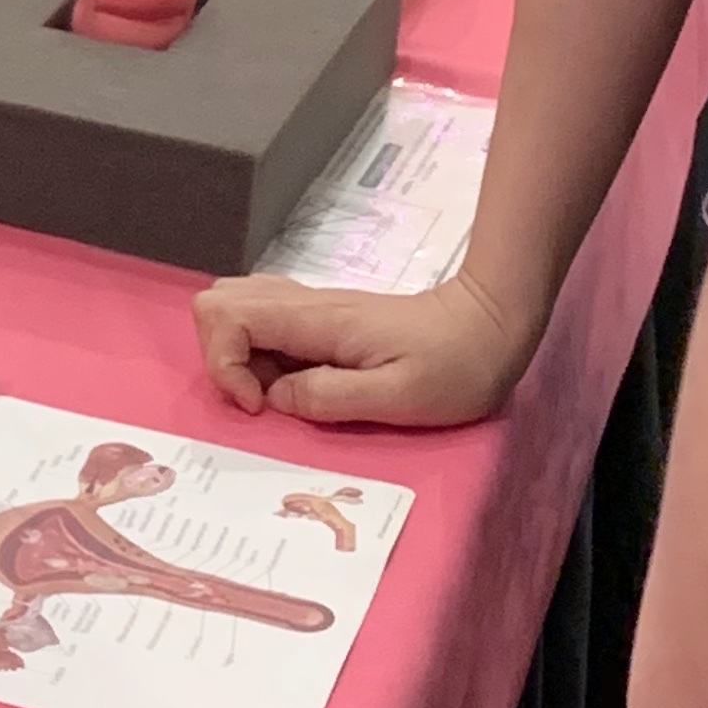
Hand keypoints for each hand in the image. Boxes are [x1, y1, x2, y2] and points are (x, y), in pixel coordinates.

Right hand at [190, 264, 534, 426]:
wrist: (489, 326)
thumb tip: (274, 399)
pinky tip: (291, 381)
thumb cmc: (454, 366)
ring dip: (237, 356)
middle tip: (261, 399)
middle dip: (221, 357)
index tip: (260, 406)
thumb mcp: (399, 397)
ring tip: (275, 394)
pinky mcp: (319, 317)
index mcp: (317, 319)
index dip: (225, 364)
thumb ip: (329, 397)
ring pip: (234, 307)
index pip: (227, 314)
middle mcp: (304, 303)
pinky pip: (262, 320)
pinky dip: (256, 353)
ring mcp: (309, 306)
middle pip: (218, 301)